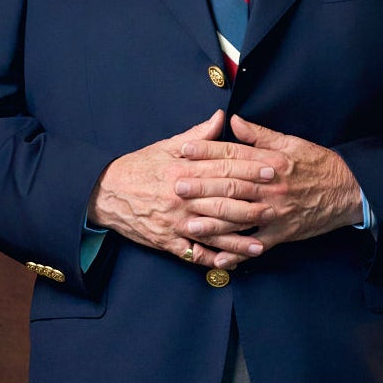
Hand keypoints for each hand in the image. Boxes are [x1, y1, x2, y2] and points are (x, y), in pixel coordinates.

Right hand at [87, 109, 276, 270]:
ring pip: (213, 231)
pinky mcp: (168, 241)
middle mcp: (181, 197)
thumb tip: (221, 118)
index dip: (250, 169)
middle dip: (252, 203)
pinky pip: (194, 254)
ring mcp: (175, 222)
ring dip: (239, 239)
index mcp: (183, 170)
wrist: (105, 193)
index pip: (223, 168)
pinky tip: (232, 264)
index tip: (272, 169)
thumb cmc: (139, 168)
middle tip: (277, 204)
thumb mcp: (166, 146)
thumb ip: (197, 136)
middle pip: (223, 200)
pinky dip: (214, 260)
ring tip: (262, 242)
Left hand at [175, 115, 364, 259]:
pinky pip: (256, 245)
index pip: (234, 154)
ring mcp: (276, 212)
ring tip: (190, 223)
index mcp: (272, 161)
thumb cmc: (319, 165)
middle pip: (232, 184)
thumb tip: (232, 121)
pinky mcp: (283, 233)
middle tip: (178, 187)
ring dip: (214, 222)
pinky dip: (238, 254)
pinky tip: (219, 260)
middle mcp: (272, 186)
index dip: (208, 151)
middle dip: (203, 186)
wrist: (349, 191)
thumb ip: (259, 135)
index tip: (184, 150)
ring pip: (241, 217)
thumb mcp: (291, 143)